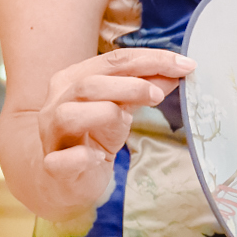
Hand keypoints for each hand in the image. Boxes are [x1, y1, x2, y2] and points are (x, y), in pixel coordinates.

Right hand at [36, 47, 193, 197]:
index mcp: (73, 80)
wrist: (64, 177)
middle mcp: (58, 102)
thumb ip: (143, 89)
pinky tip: (99, 158)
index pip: (113, 61)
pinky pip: (61, 160)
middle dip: (131, 85)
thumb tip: (175, 73)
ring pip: (71, 115)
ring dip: (105, 113)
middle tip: (160, 96)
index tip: (184, 65)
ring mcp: (52, 135)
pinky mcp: (54, 167)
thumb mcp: (121, 108)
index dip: (150, 59)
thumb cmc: (92, 137)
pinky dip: (81, 157)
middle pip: (90, 83)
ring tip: (128, 120)